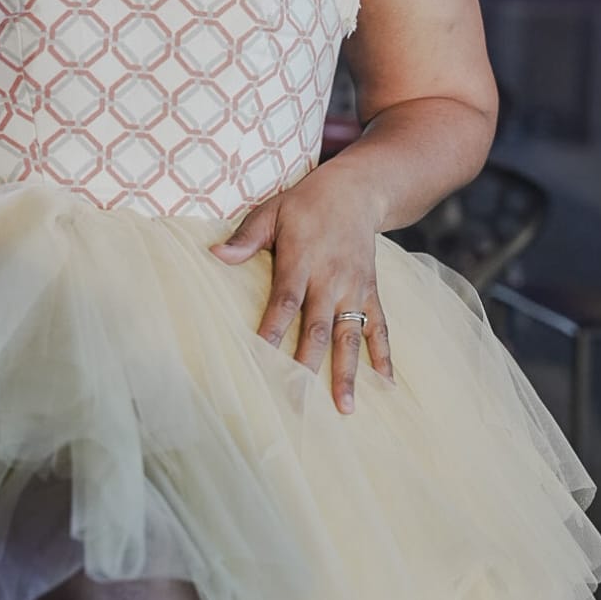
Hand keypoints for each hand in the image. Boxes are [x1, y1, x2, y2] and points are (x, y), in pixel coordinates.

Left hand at [209, 166, 393, 412]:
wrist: (356, 191)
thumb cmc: (305, 204)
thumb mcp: (272, 211)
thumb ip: (246, 237)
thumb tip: (215, 255)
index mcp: (301, 260)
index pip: (285, 301)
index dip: (273, 330)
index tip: (262, 360)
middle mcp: (330, 279)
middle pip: (318, 328)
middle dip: (307, 366)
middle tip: (298, 402)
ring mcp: (354, 288)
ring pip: (350, 336)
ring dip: (348, 372)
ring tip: (344, 408)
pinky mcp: (371, 292)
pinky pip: (379, 327)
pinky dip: (383, 356)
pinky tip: (385, 385)